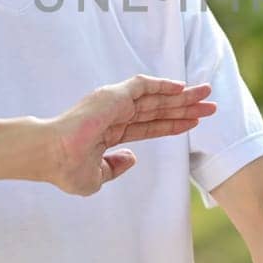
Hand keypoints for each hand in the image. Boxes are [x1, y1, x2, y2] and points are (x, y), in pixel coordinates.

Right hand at [45, 75, 215, 195]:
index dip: (172, 124)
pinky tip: (181, 87)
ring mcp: (114, 104)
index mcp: (110, 133)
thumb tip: (131, 159)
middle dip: (185, 107)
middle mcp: (115, 115)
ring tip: (205, 93)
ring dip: (182, 95)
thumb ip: (114, 167)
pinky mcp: (113, 95)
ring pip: (155, 97)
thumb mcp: (96, 177)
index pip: (149, 127)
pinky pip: (142, 85)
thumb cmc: (66, 168)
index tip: (194, 123)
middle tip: (210, 105)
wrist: (52, 156)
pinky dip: (162, 85)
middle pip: (158, 110)